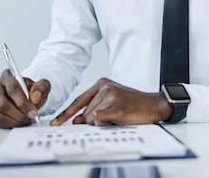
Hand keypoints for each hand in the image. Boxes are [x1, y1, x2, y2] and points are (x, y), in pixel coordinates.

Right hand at [0, 69, 50, 128]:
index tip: (33, 113)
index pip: (12, 90)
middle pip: (3, 104)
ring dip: (15, 121)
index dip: (23, 103)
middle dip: (19, 114)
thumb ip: (42, 88)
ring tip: (26, 121)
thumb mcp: (42, 86)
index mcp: (7, 76)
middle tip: (30, 119)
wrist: (28, 97)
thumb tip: (35, 97)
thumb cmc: (33, 90)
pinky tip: (18, 122)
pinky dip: (9, 125)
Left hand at [50, 78, 171, 126]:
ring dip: (103, 124)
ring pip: (92, 119)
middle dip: (96, 121)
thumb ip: (94, 109)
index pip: (78, 101)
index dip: (65, 114)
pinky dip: (106, 124)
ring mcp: (109, 95)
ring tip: (119, 116)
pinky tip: (118, 118)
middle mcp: (104, 87)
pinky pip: (99, 121)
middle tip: (115, 116)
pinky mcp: (115, 106)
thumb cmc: (134, 105)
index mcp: (102, 84)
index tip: (54, 124)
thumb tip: (77, 121)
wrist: (154, 105)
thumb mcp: (112, 103)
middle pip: (85, 114)